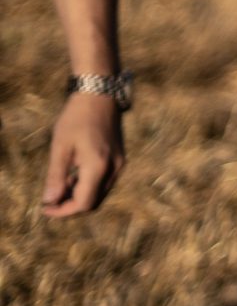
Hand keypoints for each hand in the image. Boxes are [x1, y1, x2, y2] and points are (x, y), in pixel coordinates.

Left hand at [41, 93, 124, 217]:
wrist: (100, 95)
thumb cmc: (76, 118)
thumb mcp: (60, 147)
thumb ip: (56, 176)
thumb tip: (50, 200)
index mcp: (98, 167)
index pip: (83, 203)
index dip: (63, 211)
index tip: (45, 208)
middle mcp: (114, 168)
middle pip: (94, 201)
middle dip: (72, 205)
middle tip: (51, 199)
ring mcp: (120, 163)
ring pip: (101, 192)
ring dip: (81, 195)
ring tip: (62, 183)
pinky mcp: (121, 157)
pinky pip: (106, 181)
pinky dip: (90, 184)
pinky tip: (76, 173)